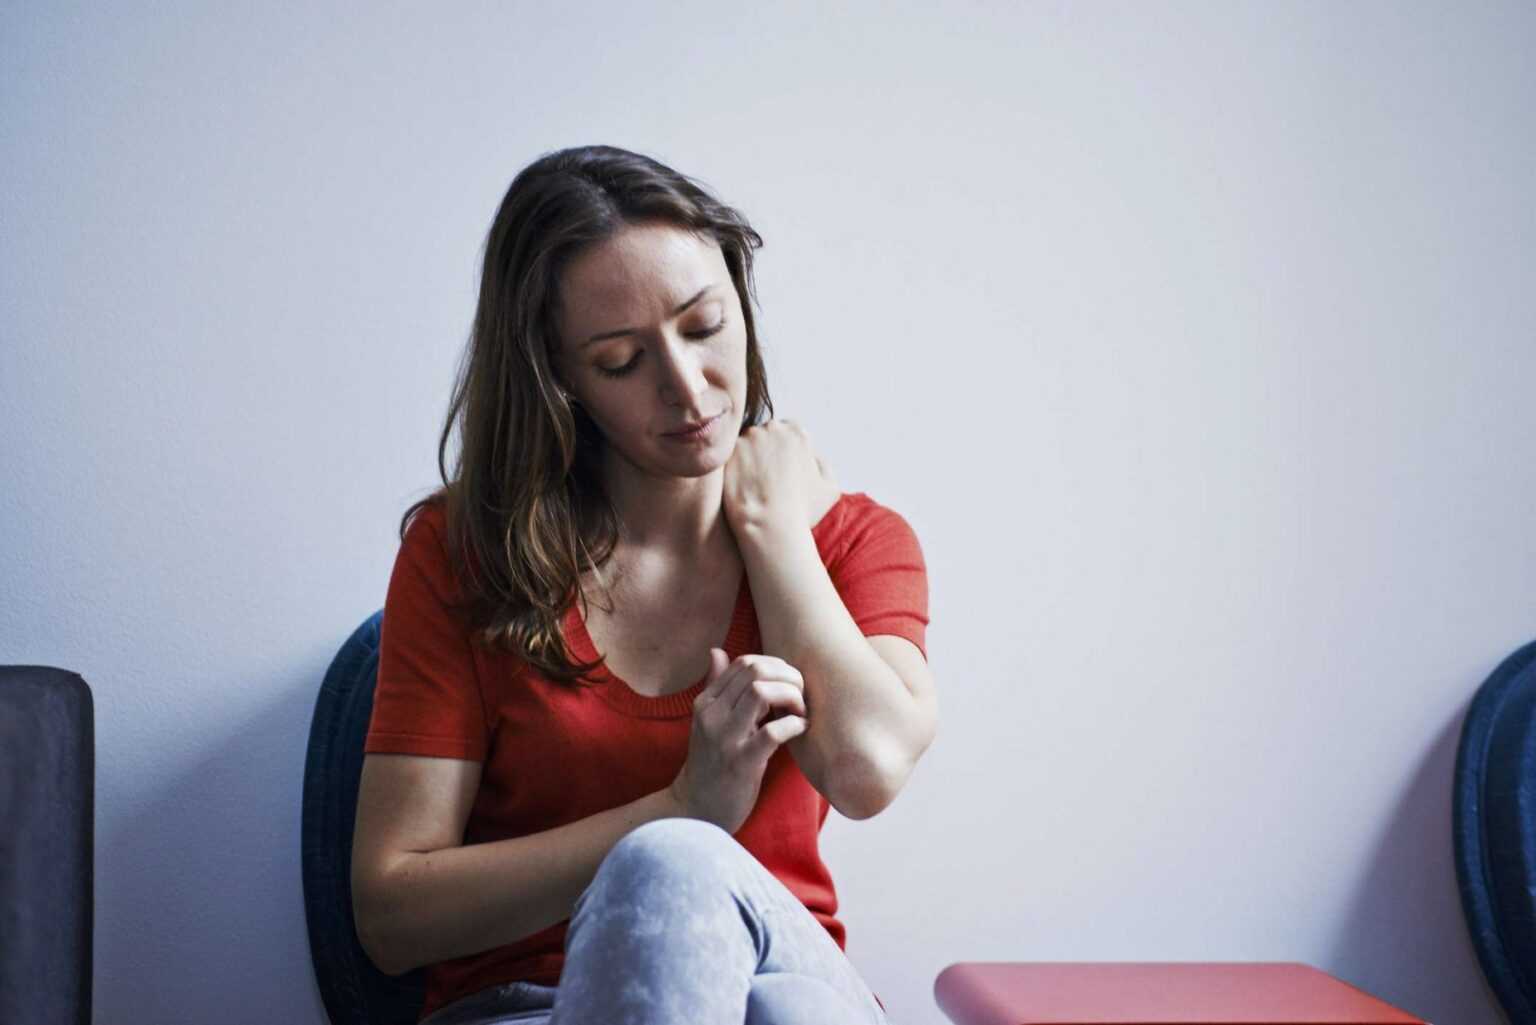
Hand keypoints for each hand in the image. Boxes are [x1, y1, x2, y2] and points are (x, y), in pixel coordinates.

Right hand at [667, 648, 807, 834]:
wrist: (696, 810)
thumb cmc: (711, 763)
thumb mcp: (708, 721)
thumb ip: (715, 685)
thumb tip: (717, 651)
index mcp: (706, 702)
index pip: (744, 662)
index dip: (775, 666)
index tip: (788, 685)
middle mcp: (712, 714)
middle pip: (755, 670)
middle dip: (788, 676)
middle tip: (800, 696)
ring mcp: (725, 738)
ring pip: (762, 692)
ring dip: (791, 696)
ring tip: (799, 712)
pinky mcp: (741, 763)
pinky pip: (772, 732)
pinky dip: (793, 725)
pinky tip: (800, 729)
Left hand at [722, 418, 839, 534]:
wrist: (770, 527)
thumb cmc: (803, 512)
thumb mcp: (830, 488)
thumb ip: (822, 463)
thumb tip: (811, 454)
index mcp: (798, 432)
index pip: (789, 431)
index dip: (786, 452)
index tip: (783, 470)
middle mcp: (772, 428)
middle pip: (765, 433)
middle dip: (765, 450)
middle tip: (765, 478)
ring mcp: (747, 438)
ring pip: (745, 443)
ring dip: (747, 458)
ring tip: (751, 485)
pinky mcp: (726, 452)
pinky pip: (728, 457)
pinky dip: (732, 468)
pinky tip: (739, 487)